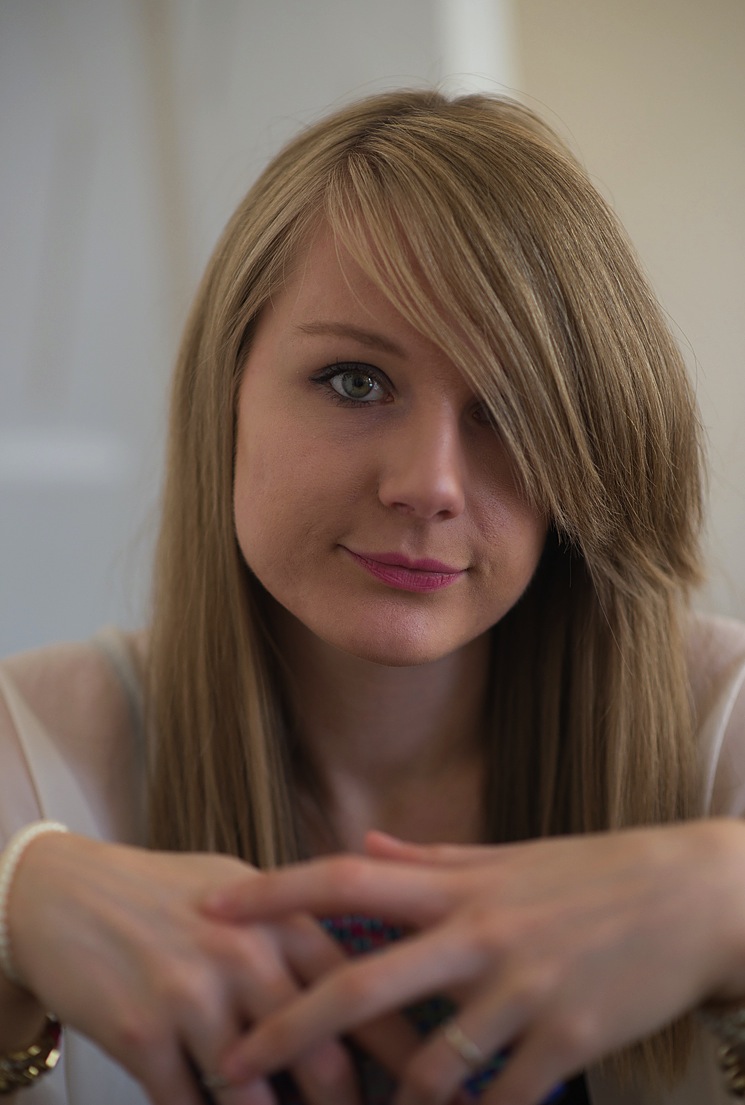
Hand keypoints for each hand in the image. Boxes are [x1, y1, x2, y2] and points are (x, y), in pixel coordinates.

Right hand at [7, 831, 418, 1104]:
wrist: (70, 893)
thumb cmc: (166, 893)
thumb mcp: (243, 889)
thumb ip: (300, 928)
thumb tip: (368, 972)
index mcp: (283, 919)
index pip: (362, 989)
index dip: (402, 1048)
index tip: (432, 1081)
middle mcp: (246, 956)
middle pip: (324, 1056)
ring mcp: (192, 997)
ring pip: (257, 1097)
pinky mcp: (141, 1035)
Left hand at [203, 819, 744, 1104]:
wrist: (687, 897)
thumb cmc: (587, 875)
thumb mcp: (505, 858)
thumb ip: (428, 859)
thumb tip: (364, 848)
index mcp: (458, 886)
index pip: (345, 879)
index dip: (274, 894)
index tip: (213, 909)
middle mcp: (479, 934)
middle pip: (361, 986)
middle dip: (288, 1030)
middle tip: (232, 1064)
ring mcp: (522, 991)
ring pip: (427, 1067)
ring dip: (388, 1104)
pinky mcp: (567, 1040)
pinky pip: (500, 1100)